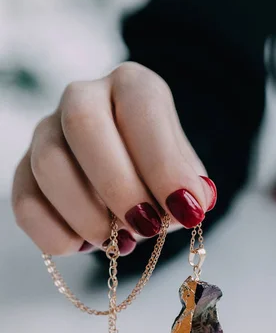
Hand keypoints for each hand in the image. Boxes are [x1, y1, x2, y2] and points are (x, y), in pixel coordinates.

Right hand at [12, 62, 216, 254]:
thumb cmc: (158, 172)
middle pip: (82, 125)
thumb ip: (189, 184)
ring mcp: (47, 132)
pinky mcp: (25, 171)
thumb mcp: (184, 172)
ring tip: (121, 242)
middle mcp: (83, 98)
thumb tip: (193, 202)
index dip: (163, 164)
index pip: (140, 109)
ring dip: (87, 215)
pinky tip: (85, 245)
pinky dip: (56, 234)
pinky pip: (25, 203)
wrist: (129, 176)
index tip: (187, 210)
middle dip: (119, 186)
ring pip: (49, 165)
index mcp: (131, 87)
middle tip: (147, 227)